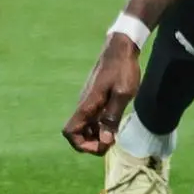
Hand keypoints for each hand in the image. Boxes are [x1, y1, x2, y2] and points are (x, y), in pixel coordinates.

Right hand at [63, 34, 141, 155]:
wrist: (121, 48)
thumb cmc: (123, 69)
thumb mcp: (122, 94)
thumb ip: (112, 118)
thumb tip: (104, 142)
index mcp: (86, 105)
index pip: (70, 132)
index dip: (82, 145)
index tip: (102, 145)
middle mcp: (83, 104)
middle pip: (77, 132)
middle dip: (91, 143)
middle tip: (111, 142)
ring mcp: (88, 101)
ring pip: (85, 126)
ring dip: (96, 135)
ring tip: (114, 134)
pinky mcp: (94, 97)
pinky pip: (91, 117)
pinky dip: (99, 125)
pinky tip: (113, 123)